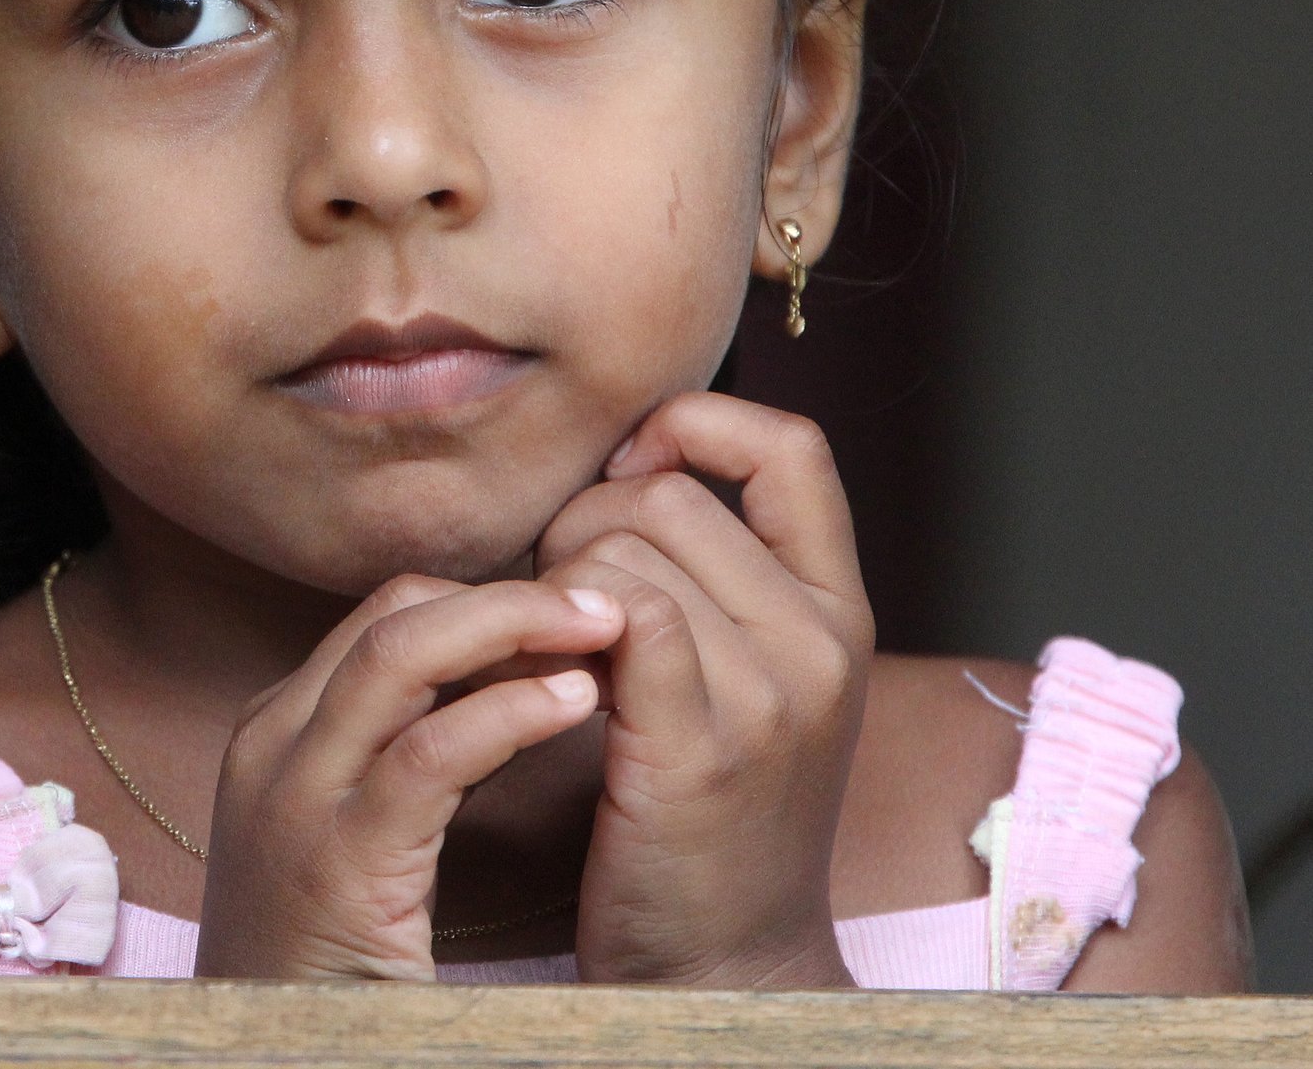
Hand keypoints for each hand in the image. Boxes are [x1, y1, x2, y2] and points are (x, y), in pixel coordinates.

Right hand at [192, 577, 621, 979]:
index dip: (482, 600)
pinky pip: (429, 756)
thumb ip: (405, 763)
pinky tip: (572, 704)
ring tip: (603, 627)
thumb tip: (507, 689)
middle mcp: (273, 746)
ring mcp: (294, 800)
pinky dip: (509, 713)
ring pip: (400, 654)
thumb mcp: (351, 840)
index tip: (566, 619)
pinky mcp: (336, 865)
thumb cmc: (322, 971)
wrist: (262, 1065)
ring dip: (513, 625)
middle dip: (505, 594)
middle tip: (601, 598)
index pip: (384, 618)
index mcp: (277, 733)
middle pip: (391, 613)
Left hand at [535, 392, 872, 987]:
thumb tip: (624, 462)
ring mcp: (773, 694)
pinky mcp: (702, 745)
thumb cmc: (708, 809)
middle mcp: (822, 641)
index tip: (628, 475)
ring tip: (558, 652)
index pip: (790, 447)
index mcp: (838, 611)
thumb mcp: (748, 676)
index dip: (693, 428)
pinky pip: (619, 613)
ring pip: (625, 547)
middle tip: (563, 604)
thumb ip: (716, 576)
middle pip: (670, 495)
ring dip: (557, 585)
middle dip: (585, 526)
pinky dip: (558, 627)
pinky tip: (552, 679)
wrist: (726, 963)